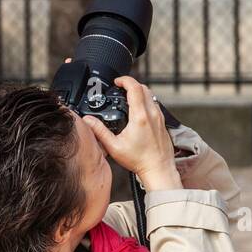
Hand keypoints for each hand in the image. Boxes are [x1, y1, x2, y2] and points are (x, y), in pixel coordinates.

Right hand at [82, 76, 181, 191]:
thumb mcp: (114, 147)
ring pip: (151, 95)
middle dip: (131, 84)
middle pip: (144, 88)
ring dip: (139, 92)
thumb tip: (88, 121)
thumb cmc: (139, 161)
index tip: (117, 82)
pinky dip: (146, 101)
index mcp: (140, 116)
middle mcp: (152, 114)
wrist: (158, 170)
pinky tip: (138, 111)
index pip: (134, 87)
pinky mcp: (163, 123)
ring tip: (128, 98)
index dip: (124, 80)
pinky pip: (155, 104)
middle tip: (120, 88)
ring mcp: (160, 117)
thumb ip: (100, 132)